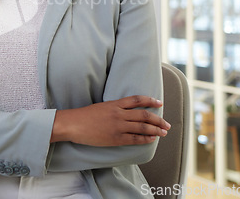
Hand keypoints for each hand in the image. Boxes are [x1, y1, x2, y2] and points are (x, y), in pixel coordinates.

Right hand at [52, 95, 169, 146]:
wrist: (73, 124)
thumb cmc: (85, 115)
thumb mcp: (101, 107)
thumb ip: (115, 108)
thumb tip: (128, 112)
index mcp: (114, 104)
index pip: (137, 100)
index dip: (150, 100)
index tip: (159, 103)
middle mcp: (118, 114)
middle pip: (143, 115)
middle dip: (157, 119)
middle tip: (167, 124)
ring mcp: (117, 126)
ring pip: (142, 127)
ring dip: (155, 130)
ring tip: (163, 132)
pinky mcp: (115, 138)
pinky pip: (134, 139)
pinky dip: (145, 138)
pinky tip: (152, 139)